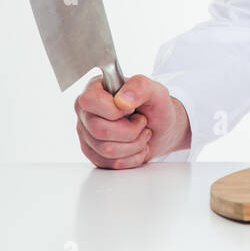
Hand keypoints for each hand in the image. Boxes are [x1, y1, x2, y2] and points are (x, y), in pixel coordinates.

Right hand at [74, 74, 190, 168]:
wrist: (163, 129)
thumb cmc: (156, 108)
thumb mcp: (156, 90)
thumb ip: (140, 86)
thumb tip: (122, 100)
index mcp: (95, 89)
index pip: (89, 101)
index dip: (114, 109)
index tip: (131, 109)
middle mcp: (87, 112)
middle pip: (99, 130)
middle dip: (130, 130)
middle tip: (141, 122)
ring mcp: (87, 135)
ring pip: (107, 150)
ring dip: (134, 144)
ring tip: (140, 133)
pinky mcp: (94, 154)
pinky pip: (111, 164)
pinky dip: (132, 157)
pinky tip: (136, 146)